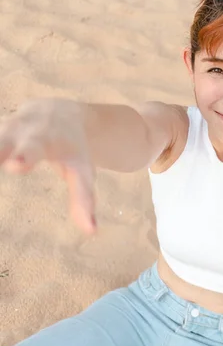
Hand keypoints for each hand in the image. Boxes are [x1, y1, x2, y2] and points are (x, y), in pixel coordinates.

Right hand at [0, 99, 96, 233]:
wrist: (61, 113)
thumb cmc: (73, 148)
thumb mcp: (82, 170)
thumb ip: (84, 199)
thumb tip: (92, 232)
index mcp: (44, 139)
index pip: (33, 149)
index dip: (24, 156)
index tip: (14, 165)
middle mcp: (18, 129)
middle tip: (0, 163)